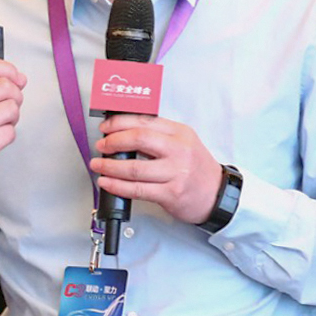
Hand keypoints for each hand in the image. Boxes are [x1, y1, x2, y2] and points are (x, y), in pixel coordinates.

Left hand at [91, 114, 223, 224]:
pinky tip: (107, 183)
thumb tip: (123, 134)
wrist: (217, 194)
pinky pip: (137, 189)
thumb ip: (158, 136)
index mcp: (180, 133)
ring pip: (134, 167)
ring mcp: (175, 173)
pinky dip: (117, 186)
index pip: (145, 121)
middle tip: (101, 145)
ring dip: (109, 166)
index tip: (106, 127)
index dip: (119, 123)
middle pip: (138, 139)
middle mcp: (178, 150)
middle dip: (113, 141)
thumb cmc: (197, 169)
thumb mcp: (184, 143)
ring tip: (98, 165)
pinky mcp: (170, 194)